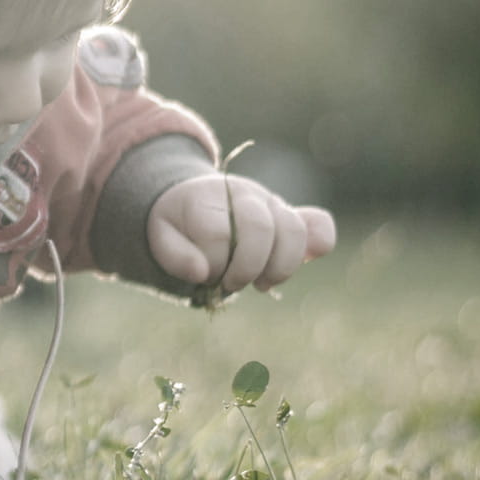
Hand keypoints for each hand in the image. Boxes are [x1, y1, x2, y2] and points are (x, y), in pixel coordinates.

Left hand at [147, 173, 335, 294]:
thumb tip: (201, 273)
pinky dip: (319, 243)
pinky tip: (305, 261)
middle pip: (260, 228)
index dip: (213, 264)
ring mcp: (270, 202)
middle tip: (231, 285)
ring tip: (261, 284)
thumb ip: (175, 256)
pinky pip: (319, 224)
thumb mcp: (160, 237)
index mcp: (205, 196)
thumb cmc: (178, 224)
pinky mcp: (290, 215)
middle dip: (247, 268)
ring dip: (280, 267)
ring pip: (293, 230)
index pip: (218, 233)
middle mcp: (242, 194)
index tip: (205, 276)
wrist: (194, 200)